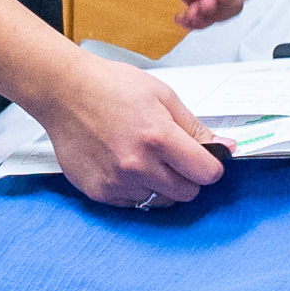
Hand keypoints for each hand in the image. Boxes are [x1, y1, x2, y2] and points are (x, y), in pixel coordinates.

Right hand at [35, 50, 226, 210]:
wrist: (63, 91)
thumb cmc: (111, 86)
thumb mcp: (162, 96)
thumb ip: (195, 128)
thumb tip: (226, 147)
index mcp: (158, 137)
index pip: (206, 173)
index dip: (210, 165)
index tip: (203, 159)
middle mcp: (138, 164)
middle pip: (187, 193)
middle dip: (187, 177)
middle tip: (172, 156)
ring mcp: (117, 181)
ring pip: (161, 201)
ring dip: (161, 185)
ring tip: (144, 158)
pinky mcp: (99, 192)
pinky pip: (133, 204)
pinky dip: (136, 189)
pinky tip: (124, 164)